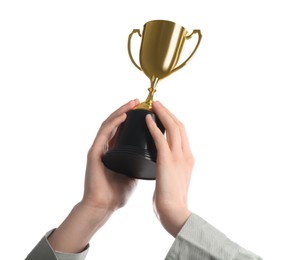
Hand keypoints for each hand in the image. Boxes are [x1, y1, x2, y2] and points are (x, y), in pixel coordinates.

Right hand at [48, 99, 138, 252]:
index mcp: (115, 152)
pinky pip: (104, 133)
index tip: (146, 111)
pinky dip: (114, 123)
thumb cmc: (116, 193)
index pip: (123, 130)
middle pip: (116, 123)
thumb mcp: (132, 174)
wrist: (103, 207)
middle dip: (127, 110)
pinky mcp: (94, 153)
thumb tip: (152, 156)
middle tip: (139, 102)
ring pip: (110, 124)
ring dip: (122, 111)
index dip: (133, 119)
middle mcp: (106, 147)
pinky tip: (124, 115)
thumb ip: (137, 164)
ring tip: (133, 103)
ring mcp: (99, 148)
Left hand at [146, 101, 193, 236]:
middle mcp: (186, 154)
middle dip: (169, 112)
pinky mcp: (167, 160)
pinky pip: (160, 138)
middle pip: (179, 126)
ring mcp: (178, 156)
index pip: (182, 134)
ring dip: (163, 113)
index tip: (164, 114)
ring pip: (172, 127)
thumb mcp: (177, 179)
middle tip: (158, 104)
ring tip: (154, 105)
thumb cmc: (173, 200)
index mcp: (188, 158)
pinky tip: (147, 119)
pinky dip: (154, 127)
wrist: (175, 212)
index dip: (173, 121)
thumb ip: (173, 168)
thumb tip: (164, 164)